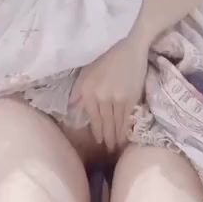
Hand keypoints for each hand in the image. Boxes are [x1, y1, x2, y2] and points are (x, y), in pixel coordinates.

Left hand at [70, 36, 147, 151]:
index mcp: (87, 90)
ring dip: (116, 137)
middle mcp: (100, 96)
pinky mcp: (130, 98)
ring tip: (117, 148)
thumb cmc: (108, 60)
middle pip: (104, 123)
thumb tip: (71, 108)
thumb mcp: (88, 73)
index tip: (99, 142)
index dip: (97, 132)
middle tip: (109, 151)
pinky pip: (126, 119)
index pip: (93, 117)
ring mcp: (116, 99)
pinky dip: (125, 129)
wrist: (131, 50)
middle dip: (106, 138)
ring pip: (115, 123)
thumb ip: (78, 91)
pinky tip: (126, 137)